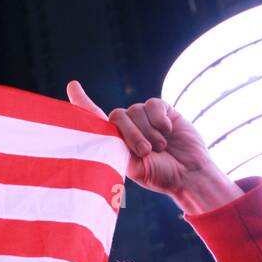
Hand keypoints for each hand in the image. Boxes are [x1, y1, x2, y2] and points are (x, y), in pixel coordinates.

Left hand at [66, 81, 242, 215]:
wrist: (189, 173)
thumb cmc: (160, 176)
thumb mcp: (134, 167)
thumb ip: (117, 148)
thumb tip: (102, 130)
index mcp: (115, 141)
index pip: (95, 118)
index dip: (82, 102)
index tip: (72, 85)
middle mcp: (128, 127)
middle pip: (118, 116)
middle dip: (132, 134)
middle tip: (147, 152)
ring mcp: (145, 118)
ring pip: (136, 110)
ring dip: (149, 131)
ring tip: (160, 147)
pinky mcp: (162, 110)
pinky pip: (153, 105)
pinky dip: (160, 120)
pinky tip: (169, 131)